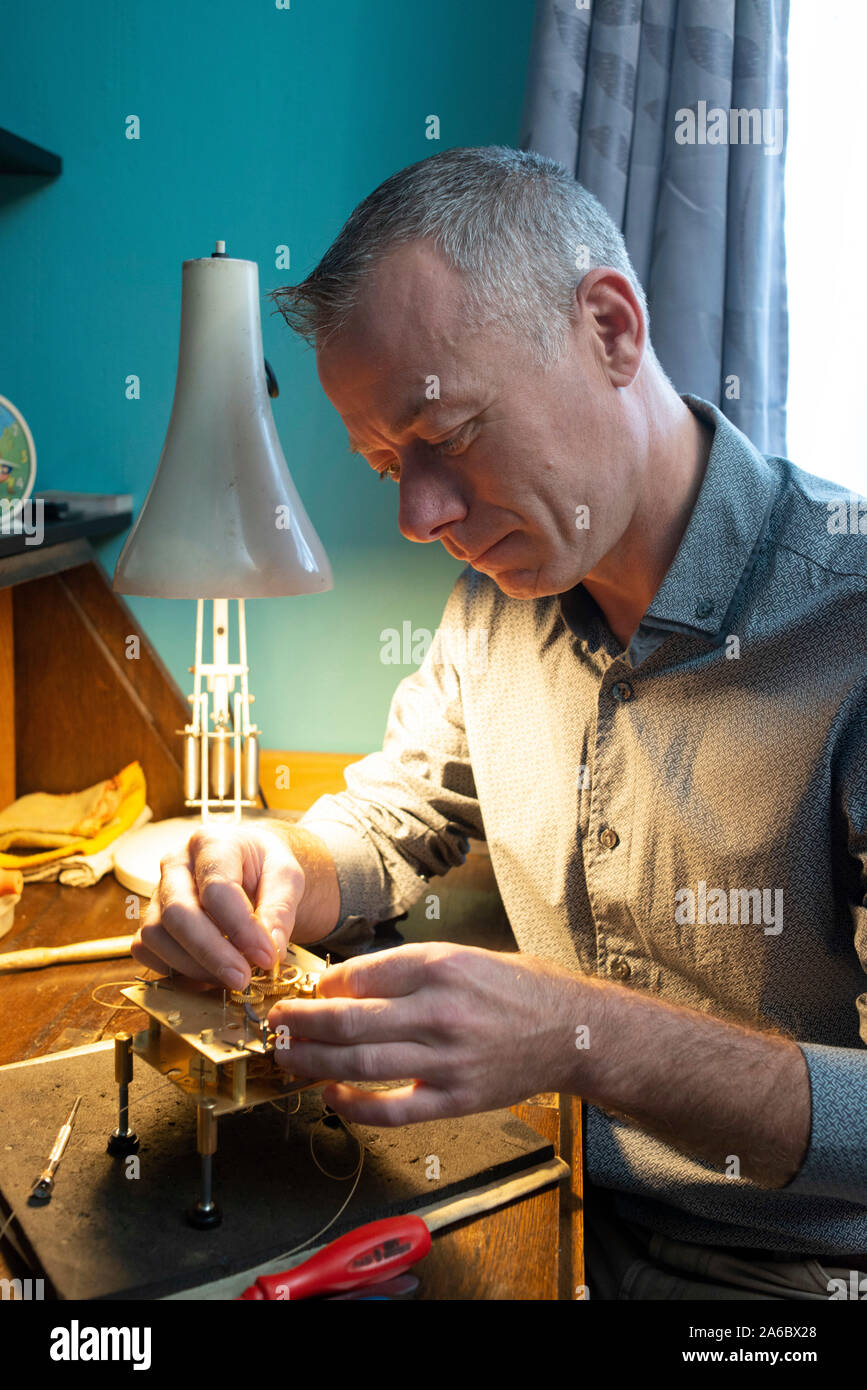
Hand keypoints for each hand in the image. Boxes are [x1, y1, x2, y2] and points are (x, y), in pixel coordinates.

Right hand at [131, 823, 303, 988]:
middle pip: (178, 913)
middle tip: (243, 979)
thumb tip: (272, 950)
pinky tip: (209, 975)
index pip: (217, 888)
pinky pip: (147, 951)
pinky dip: (174, 970)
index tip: (267, 956)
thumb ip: (281, 910)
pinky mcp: (151, 920)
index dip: (241, 928)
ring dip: (194, 966)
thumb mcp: (286, 876)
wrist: (249, 868)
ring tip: (232, 976)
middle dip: (211, 953)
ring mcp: (157, 893)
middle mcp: (175, 864)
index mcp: (211, 843)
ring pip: (156, 935)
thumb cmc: (264, 869)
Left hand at [268, 942, 581, 1124]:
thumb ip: (408, 968)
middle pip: (349, 1020)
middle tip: (276, 1023)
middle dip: (302, 1023)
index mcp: (441, 966)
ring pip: (361, 1063)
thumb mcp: (465, 955)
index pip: (360, 974)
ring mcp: (447, 1059)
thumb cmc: (519, 988)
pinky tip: (331, 1094)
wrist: (573, 1030)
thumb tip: (347, 981)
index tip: (306, 990)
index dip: (322, 985)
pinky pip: (392, 1109)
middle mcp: (440, 1011)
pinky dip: (354, 1104)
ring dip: (314, 1061)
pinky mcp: (455, 1098)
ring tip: (289, 1056)